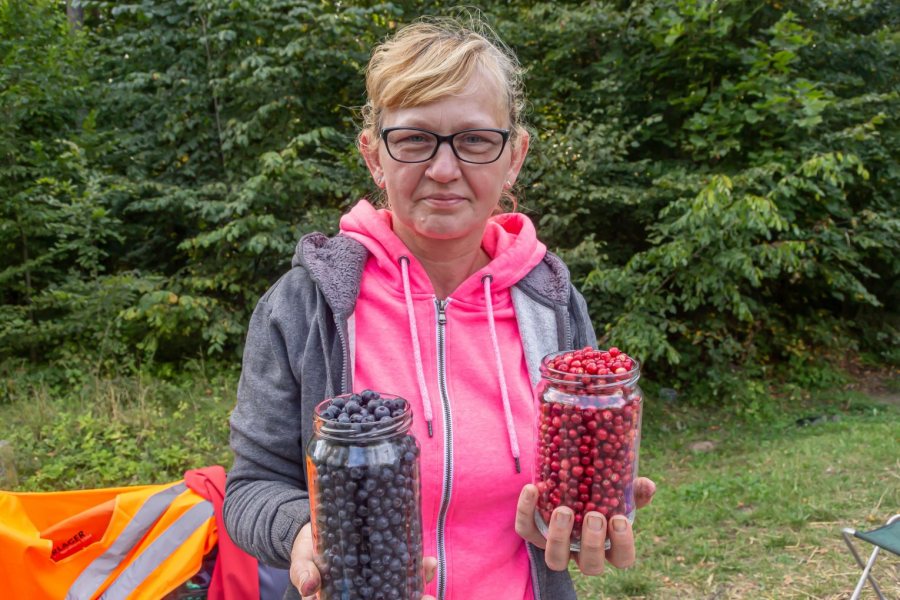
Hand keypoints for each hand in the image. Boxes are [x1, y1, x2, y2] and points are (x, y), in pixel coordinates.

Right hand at [290, 522, 437, 598]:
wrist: (316, 524)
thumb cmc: (307, 549)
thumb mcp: (301, 559)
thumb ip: (303, 572)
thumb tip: (310, 587)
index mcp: (345, 596)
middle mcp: (365, 592)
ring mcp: (378, 578)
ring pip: (401, 589)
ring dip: (420, 588)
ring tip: (430, 575)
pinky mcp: (386, 560)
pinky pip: (405, 568)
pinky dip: (419, 569)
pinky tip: (429, 563)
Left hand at [514, 477, 655, 574]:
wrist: (563, 482)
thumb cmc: (596, 493)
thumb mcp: (617, 490)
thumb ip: (632, 489)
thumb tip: (647, 485)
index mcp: (608, 544)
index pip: (623, 558)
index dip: (623, 544)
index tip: (619, 519)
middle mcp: (582, 552)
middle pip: (591, 566)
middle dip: (593, 544)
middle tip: (593, 516)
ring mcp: (557, 546)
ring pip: (555, 560)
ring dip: (559, 537)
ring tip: (563, 510)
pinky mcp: (534, 533)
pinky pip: (526, 530)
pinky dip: (526, 511)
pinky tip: (532, 489)